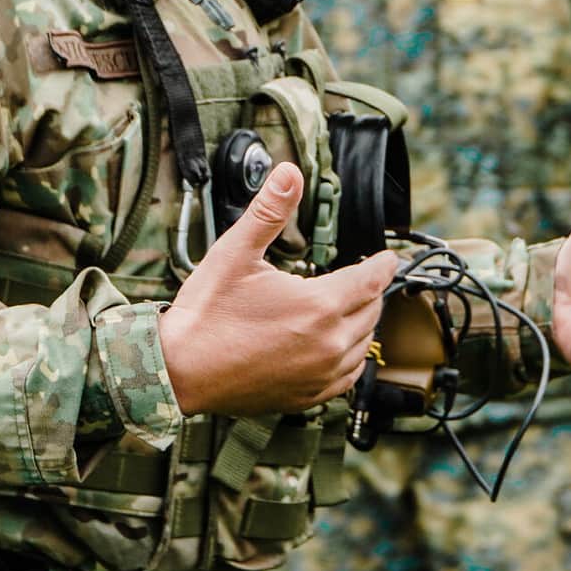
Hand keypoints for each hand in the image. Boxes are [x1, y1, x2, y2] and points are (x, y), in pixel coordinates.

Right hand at [159, 163, 398, 416]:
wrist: (179, 371)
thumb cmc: (206, 314)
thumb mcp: (236, 253)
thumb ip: (269, 212)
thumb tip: (289, 174)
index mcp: (318, 306)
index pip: (371, 280)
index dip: (384, 265)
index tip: (391, 258)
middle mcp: (328, 344)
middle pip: (372, 311)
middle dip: (372, 291)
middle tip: (366, 278)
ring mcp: (320, 375)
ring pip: (363, 345)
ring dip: (363, 323)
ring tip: (353, 308)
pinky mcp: (307, 396)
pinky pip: (348, 377)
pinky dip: (351, 358)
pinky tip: (339, 349)